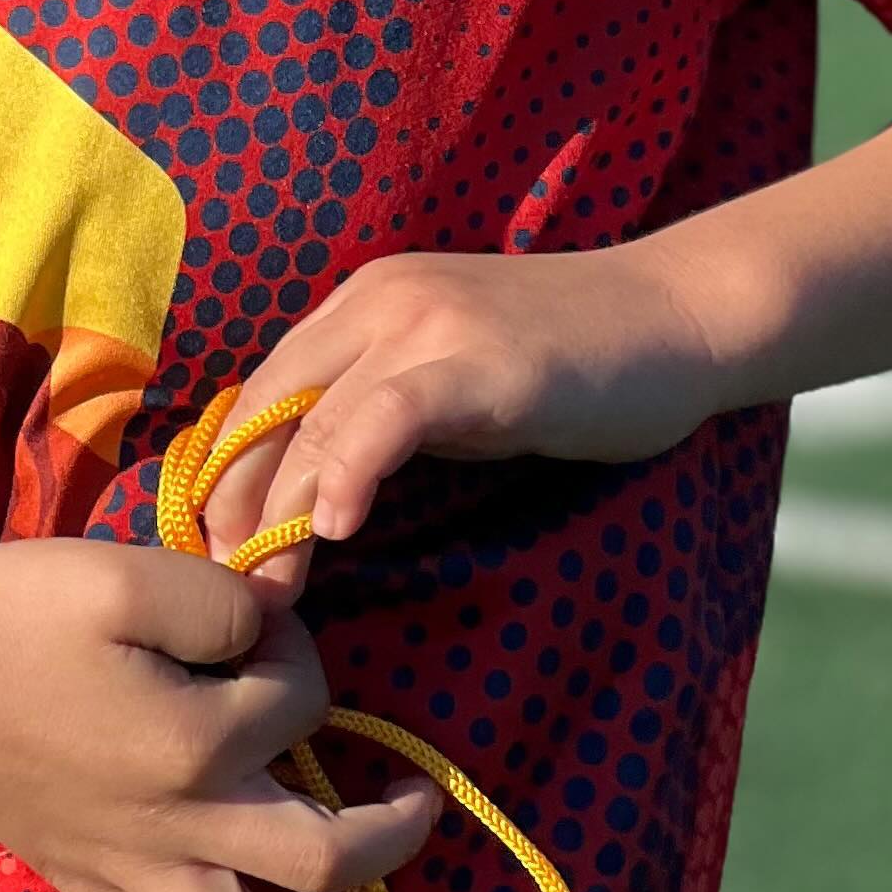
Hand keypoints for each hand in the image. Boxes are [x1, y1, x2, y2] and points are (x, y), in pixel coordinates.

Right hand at [0, 533, 438, 891]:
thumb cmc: (21, 610)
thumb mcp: (129, 576)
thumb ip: (222, 602)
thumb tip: (275, 631)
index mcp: (198, 742)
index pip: (299, 701)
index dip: (298, 652)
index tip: (266, 619)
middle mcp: (182, 826)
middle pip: (320, 856)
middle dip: (387, 834)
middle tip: (422, 805)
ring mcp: (136, 873)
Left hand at [201, 243, 726, 594]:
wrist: (674, 314)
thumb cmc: (568, 364)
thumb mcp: (451, 379)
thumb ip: (385, 410)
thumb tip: (310, 495)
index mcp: (363, 303)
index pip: (261, 391)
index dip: (227, 476)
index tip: (218, 556)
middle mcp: (378, 300)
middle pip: (269, 408)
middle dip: (236, 505)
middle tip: (230, 591)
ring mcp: (427, 322)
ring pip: (316, 418)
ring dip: (281, 510)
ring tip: (272, 587)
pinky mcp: (478, 361)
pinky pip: (389, 415)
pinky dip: (350, 470)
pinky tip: (337, 527)